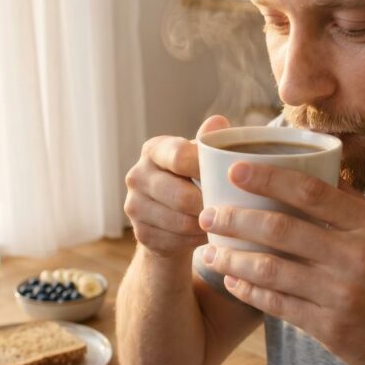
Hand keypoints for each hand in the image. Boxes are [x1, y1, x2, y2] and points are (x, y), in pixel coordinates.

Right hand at [124, 115, 230, 258]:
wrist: (171, 217)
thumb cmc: (193, 179)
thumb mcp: (201, 158)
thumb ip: (209, 141)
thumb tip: (218, 122)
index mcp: (154, 150)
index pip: (179, 156)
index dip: (206, 169)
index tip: (229, 178)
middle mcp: (137, 176)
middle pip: (180, 196)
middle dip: (208, 204)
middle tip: (230, 208)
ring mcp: (134, 206)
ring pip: (180, 222)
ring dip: (205, 225)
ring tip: (222, 222)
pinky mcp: (140, 234)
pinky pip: (176, 241)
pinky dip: (195, 240)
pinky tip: (205, 234)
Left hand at [197, 161, 364, 364]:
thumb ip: (355, 211)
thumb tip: (323, 172)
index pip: (311, 191)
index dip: (268, 177)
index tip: (235, 171)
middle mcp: (356, 256)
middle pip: (281, 228)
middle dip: (236, 219)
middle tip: (208, 215)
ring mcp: (342, 294)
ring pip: (271, 269)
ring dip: (233, 258)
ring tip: (209, 251)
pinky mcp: (330, 328)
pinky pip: (278, 304)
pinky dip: (249, 291)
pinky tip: (232, 282)